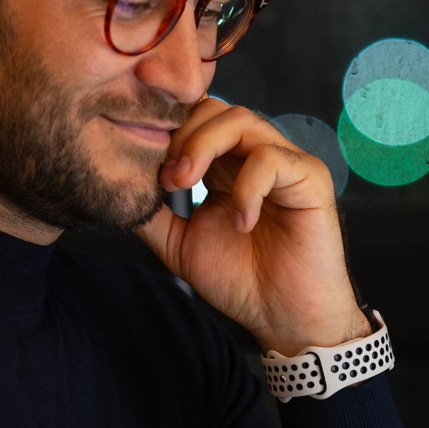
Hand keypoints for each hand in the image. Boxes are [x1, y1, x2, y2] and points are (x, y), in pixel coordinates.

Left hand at [135, 99, 367, 354]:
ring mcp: (285, 163)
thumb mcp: (180, 244)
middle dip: (181, 136)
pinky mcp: (310, 178)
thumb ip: (153, 213)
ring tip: (188, 186)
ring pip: (241, 120)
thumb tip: (118, 187)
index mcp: (226, 165)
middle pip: (214, 108)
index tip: (147, 169)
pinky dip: (247, 187)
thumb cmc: (241, 281)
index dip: (167, 133)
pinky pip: (271, 159)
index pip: (195, 118)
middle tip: (168, 179)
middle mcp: (254, 155)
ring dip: (205, 146)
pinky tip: (241, 222)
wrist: (284, 319)